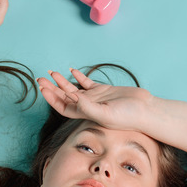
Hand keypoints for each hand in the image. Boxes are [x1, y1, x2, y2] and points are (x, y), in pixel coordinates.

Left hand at [37, 69, 153, 130]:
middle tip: (41, 78)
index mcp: (86, 114)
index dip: (51, 98)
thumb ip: (88, 107)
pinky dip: (80, 76)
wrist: (145, 110)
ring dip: (62, 82)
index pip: (62, 107)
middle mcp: (88, 106)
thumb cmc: (128, 116)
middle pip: (65, 97)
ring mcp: (96, 97)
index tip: (43, 88)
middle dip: (52, 88)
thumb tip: (72, 97)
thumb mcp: (106, 113)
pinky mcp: (104, 90)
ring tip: (52, 73)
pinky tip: (72, 70)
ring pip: (74, 89)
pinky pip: (88, 82)